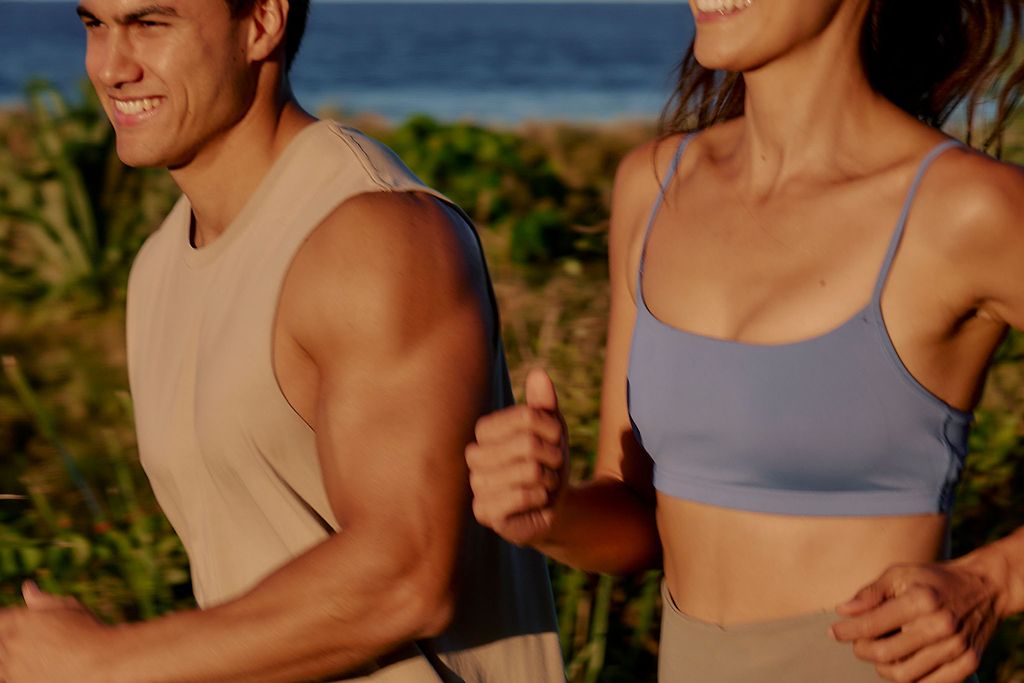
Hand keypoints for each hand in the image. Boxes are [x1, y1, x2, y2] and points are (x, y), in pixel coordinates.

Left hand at [0, 582, 107, 682]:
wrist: (101, 661)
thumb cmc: (89, 631)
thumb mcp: (69, 608)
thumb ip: (42, 600)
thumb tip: (27, 587)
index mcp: (19, 620)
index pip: (0, 618)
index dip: (6, 620)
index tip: (14, 621)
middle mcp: (11, 642)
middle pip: (0, 639)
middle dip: (10, 638)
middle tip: (30, 639)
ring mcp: (12, 667)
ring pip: (0, 661)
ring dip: (9, 656)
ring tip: (33, 653)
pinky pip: (6, 676)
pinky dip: (12, 671)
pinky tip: (29, 667)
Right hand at [466, 368, 568, 546]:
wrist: (551, 506)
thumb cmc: (547, 463)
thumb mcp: (551, 430)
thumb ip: (544, 404)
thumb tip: (539, 373)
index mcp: (485, 430)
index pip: (526, 416)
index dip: (551, 428)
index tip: (553, 441)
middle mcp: (474, 455)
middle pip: (528, 443)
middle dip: (552, 457)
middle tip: (549, 468)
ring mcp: (476, 485)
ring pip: (529, 470)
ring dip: (548, 479)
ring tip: (542, 485)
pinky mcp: (483, 512)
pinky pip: (523, 496)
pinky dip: (540, 498)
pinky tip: (534, 502)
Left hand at [830, 561, 1001, 682]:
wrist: (984, 588)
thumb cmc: (933, 580)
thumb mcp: (899, 573)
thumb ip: (870, 593)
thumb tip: (842, 611)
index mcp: (921, 600)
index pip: (873, 625)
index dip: (847, 631)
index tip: (834, 632)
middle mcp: (941, 626)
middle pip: (886, 655)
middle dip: (863, 650)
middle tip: (858, 642)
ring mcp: (957, 648)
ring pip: (905, 675)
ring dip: (883, 667)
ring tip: (880, 651)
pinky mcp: (968, 663)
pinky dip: (909, 678)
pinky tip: (903, 661)